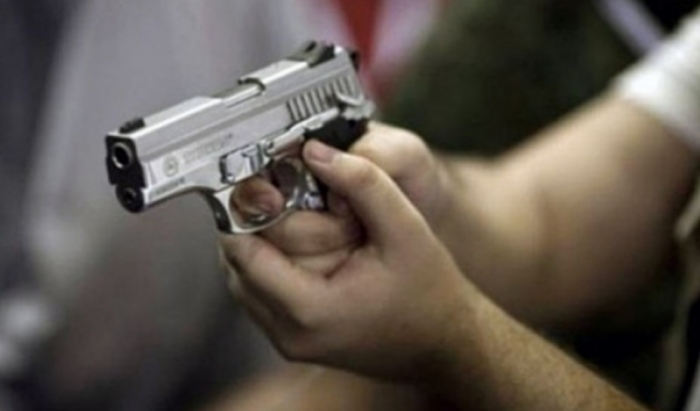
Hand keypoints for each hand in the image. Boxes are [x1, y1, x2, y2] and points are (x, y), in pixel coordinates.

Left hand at [219, 140, 473, 381]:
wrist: (445, 343)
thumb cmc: (429, 291)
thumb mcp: (405, 227)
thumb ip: (363, 183)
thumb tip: (315, 151)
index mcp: (311, 309)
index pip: (242, 251)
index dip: (243, 208)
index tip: (255, 179)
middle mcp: (289, 333)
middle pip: (236, 265)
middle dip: (250, 223)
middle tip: (274, 191)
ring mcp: (288, 341)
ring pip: (242, 280)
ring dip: (256, 243)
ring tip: (286, 214)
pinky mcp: (293, 340)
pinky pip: (259, 294)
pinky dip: (267, 264)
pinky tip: (295, 243)